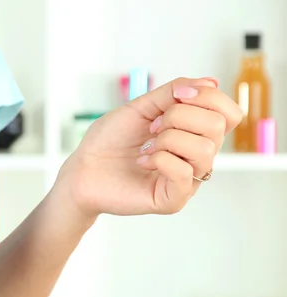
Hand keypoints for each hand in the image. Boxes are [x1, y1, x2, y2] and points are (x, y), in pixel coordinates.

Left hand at [57, 77, 242, 217]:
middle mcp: (196, 157)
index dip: (208, 97)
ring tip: (147, 146)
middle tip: (152, 127)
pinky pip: (185, 173)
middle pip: (217, 126)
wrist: (82, 169)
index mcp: (194, 134)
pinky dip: (160, 159)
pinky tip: (143, 161)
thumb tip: (210, 82)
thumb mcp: (141, 106)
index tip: (177, 96)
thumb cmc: (108, 140)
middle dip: (179, 117)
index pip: (228, 113)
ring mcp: (187, 180)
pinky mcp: (173, 199)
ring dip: (168, 139)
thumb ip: (174, 92)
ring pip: (204, 149)